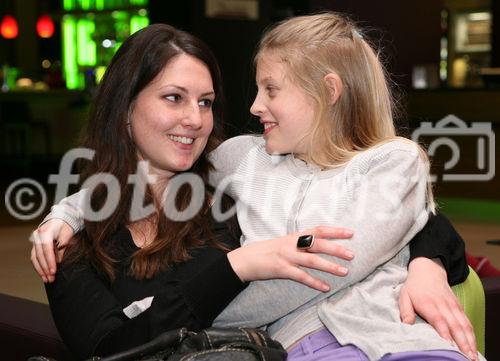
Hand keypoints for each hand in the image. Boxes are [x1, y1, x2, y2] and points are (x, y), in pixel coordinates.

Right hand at [30, 219, 73, 282]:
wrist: (60, 218)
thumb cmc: (65, 225)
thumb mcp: (67, 234)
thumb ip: (62, 246)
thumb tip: (59, 261)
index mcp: (46, 232)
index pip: (46, 249)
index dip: (50, 261)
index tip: (54, 271)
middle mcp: (37, 236)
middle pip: (40, 255)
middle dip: (45, 268)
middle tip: (51, 278)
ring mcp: (35, 241)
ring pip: (35, 258)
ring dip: (41, 270)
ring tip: (47, 279)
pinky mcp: (35, 245)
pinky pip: (35, 257)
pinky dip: (38, 266)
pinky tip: (43, 273)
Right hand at [227, 226, 353, 291]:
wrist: (244, 260)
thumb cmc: (265, 252)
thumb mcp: (284, 243)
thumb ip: (299, 244)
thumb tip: (318, 246)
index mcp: (294, 236)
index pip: (318, 230)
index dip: (334, 231)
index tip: (350, 233)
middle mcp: (292, 244)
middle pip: (318, 244)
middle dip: (336, 249)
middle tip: (352, 255)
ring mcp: (286, 256)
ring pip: (312, 260)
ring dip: (329, 266)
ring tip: (344, 272)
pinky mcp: (281, 269)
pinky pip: (301, 276)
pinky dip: (314, 282)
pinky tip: (325, 287)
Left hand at [399, 257, 477, 360]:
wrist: (428, 270)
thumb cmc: (414, 286)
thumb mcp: (404, 296)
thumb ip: (405, 311)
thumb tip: (406, 324)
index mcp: (429, 304)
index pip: (439, 320)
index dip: (445, 333)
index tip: (450, 347)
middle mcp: (443, 306)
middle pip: (455, 326)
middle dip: (462, 343)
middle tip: (467, 357)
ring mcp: (453, 306)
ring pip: (464, 325)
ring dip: (470, 341)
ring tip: (472, 356)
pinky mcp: (458, 307)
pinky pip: (467, 322)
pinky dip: (471, 334)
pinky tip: (472, 345)